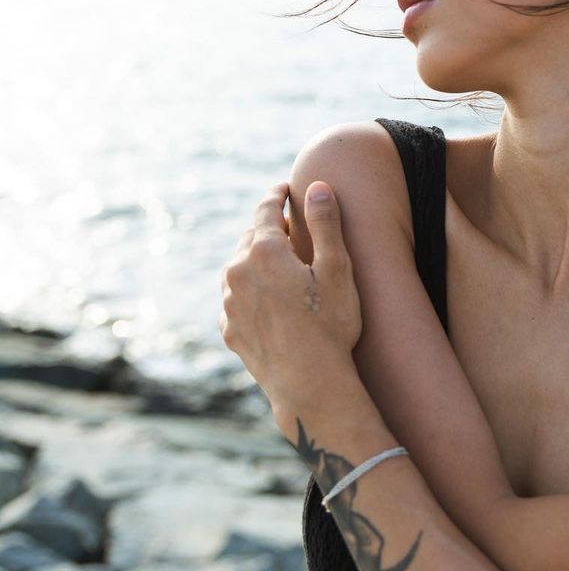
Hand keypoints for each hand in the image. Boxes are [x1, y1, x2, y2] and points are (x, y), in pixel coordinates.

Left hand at [219, 180, 362, 416]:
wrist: (308, 384)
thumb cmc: (329, 325)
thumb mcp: (337, 269)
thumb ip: (325, 224)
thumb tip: (317, 186)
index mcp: (264, 252)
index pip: (266, 210)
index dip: (276, 195)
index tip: (284, 188)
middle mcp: (237, 273)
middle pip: (249, 237)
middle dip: (267, 229)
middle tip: (289, 227)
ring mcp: (229, 303)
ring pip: (238, 268)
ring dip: (255, 260)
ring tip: (277, 265)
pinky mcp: (229, 329)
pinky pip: (235, 298)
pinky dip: (249, 290)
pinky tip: (267, 300)